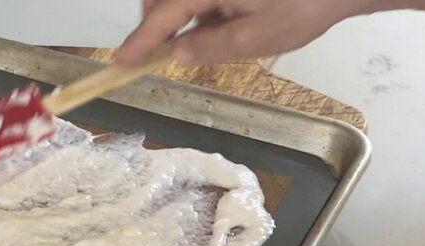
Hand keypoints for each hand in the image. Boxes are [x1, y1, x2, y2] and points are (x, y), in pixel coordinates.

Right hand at [116, 0, 376, 65]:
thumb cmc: (303, 6)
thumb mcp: (255, 39)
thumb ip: (209, 47)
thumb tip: (176, 53)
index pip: (162, 17)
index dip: (139, 42)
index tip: (120, 61)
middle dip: (159, 22)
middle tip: (167, 52)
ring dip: (182, 14)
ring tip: (210, 35)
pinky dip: (202, 6)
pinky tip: (226, 17)